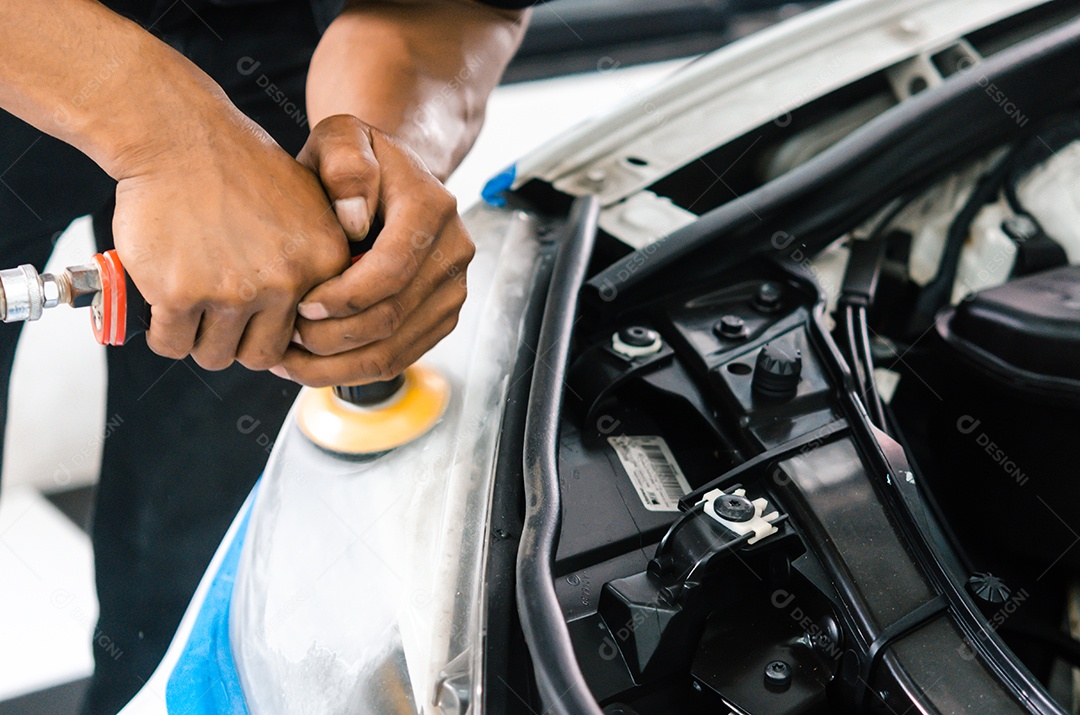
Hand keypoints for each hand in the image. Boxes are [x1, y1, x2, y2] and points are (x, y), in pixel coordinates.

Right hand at [112, 107, 349, 370]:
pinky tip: (163, 310)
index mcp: (324, 265)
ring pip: (216, 355)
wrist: (180, 137)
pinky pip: (172, 343)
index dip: (276, 331)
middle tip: (217, 320)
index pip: (307, 336)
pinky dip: (163, 335)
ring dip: (199, 340)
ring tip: (190, 312)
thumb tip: (317, 321)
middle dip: (237, 343)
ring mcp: (233, 291)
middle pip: (261, 355)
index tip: (254, 318)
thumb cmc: (240, 170)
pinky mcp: (180, 293)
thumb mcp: (310, 207)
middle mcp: (286, 283)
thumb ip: (322, 262)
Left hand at [278, 115, 474, 386]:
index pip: (390, 271)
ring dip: (335, 366)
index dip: (341, 298)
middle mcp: (455, 251)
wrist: (391, 182)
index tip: (298, 304)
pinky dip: (351, 371)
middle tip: (283, 337)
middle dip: (330, 338)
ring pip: (393, 351)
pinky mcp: (442, 317)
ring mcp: (452, 289)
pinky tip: (310, 363)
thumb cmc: (356, 165)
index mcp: (434, 208)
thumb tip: (354, 220)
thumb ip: (345, 163)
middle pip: (391, 319)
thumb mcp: (341, 139)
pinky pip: (398, 359)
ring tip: (287, 361)